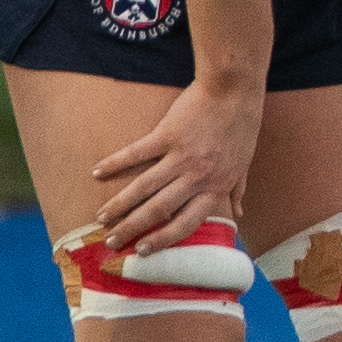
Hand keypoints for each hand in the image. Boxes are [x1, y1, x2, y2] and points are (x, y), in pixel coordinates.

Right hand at [85, 77, 264, 258]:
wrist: (234, 89)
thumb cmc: (241, 126)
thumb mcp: (244, 164)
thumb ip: (237, 189)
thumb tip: (239, 214)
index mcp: (215, 187)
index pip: (187, 223)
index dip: (163, 239)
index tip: (143, 251)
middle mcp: (197, 177)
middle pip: (159, 210)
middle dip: (133, 229)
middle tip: (112, 242)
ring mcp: (181, 156)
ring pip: (144, 187)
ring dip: (120, 204)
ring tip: (101, 217)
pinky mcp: (167, 134)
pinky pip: (136, 153)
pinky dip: (115, 163)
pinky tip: (97, 172)